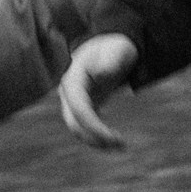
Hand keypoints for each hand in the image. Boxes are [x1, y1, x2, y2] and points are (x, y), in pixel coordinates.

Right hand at [58, 34, 137, 149]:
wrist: (114, 46)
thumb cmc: (116, 47)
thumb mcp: (117, 51)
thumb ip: (109, 61)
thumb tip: (99, 74)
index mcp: (73, 79)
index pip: (78, 109)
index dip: (93, 126)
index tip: (113, 136)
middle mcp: (69, 92)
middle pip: (74, 123)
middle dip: (95, 137)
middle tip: (121, 144)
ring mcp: (74, 101)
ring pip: (78, 129)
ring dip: (96, 140)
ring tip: (121, 145)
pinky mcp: (83, 107)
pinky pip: (85, 127)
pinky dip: (97, 136)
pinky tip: (116, 141)